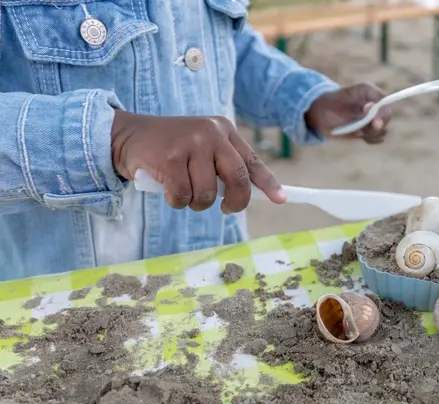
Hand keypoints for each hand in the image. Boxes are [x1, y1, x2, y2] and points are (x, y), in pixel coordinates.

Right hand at [110, 110, 285, 212]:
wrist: (127, 135)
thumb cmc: (170, 148)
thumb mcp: (202, 148)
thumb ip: (223, 165)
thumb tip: (248, 194)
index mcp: (224, 129)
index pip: (252, 161)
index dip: (268, 183)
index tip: (281, 199)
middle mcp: (212, 133)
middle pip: (238, 180)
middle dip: (235, 202)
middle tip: (226, 208)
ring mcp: (192, 143)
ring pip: (208, 193)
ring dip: (196, 203)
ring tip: (184, 191)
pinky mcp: (171, 158)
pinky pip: (183, 196)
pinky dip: (176, 201)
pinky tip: (168, 190)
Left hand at [305, 83, 390, 143]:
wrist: (320, 115)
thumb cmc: (328, 105)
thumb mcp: (338, 106)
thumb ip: (354, 108)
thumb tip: (370, 107)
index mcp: (368, 91)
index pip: (384, 101)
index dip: (382, 112)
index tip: (374, 122)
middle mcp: (374, 103)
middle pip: (386, 116)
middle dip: (377, 126)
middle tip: (361, 131)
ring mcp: (373, 117)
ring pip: (383, 129)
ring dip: (372, 134)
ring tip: (356, 132)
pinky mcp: (370, 129)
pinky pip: (377, 138)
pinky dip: (371, 140)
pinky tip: (360, 137)